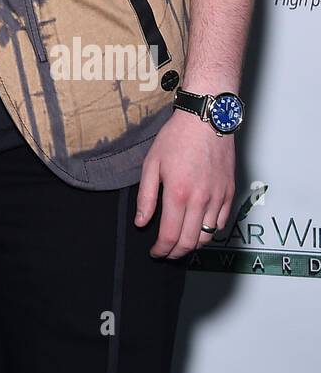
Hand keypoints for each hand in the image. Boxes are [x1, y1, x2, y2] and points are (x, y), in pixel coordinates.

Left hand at [134, 106, 235, 258]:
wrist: (206, 119)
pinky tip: (199, 228)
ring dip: (194, 245)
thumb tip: (142, 223)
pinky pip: (222, 222)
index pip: (171, 236)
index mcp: (178, 194)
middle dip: (176, 253)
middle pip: (191, 242)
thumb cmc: (177, 138)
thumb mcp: (152, 164)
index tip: (155, 252)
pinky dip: (210, 232)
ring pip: (208, 236)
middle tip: (166, 252)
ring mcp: (219, 197)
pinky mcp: (230, 192)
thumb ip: (146, 197)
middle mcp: (201, 200)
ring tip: (181, 242)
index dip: (162, 250)